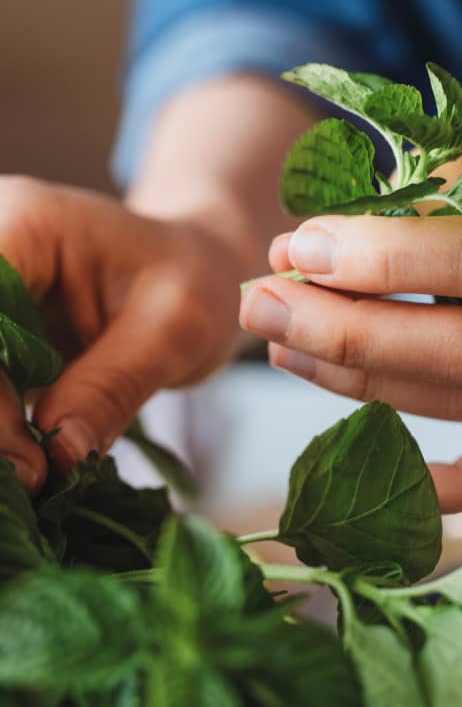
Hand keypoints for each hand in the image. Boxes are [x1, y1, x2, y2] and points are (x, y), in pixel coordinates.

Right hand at [0, 177, 245, 490]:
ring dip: (0, 435)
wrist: (197, 275)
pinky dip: (7, 433)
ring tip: (38, 481)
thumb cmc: (194, 283)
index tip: (30, 463)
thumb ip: (112, 387)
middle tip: (35, 480)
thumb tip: (58, 456)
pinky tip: (34, 469)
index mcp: (22, 225)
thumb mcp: (173, 329)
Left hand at [239, 112, 461, 512]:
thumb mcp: (461, 151)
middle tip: (263, 306)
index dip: (387, 261)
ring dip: (366, 384)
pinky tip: (381, 475)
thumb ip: (388, 207)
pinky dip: (455, 484)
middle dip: (354, 335)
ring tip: (284, 346)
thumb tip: (288, 262)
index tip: (300, 249)